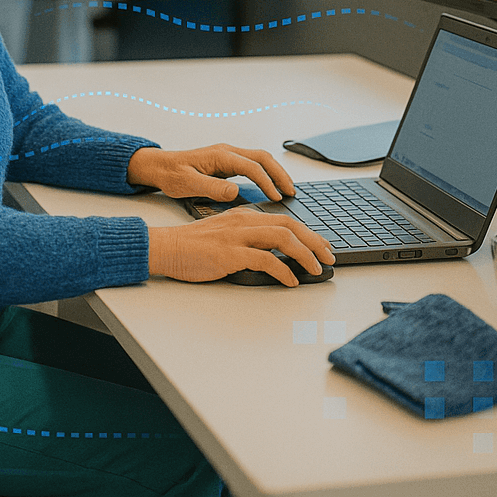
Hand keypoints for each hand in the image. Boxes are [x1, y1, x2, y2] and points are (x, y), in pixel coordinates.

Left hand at [127, 143, 294, 202]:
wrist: (160, 166)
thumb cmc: (171, 174)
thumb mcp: (187, 184)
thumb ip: (211, 188)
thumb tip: (234, 192)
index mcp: (220, 156)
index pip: (251, 166)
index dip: (267, 181)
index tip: (277, 197)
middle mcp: (227, 152)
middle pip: (262, 157)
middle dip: (279, 174)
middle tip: (292, 192)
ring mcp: (228, 156)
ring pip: (260, 159)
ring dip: (275, 173)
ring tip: (287, 190)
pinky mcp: (227, 163)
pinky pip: (253, 165)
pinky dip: (266, 174)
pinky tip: (271, 187)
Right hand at [147, 207, 335, 285]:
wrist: (167, 247)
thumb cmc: (193, 246)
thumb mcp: (225, 235)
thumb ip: (248, 239)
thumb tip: (274, 255)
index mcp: (244, 215)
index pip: (284, 219)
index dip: (308, 233)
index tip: (322, 246)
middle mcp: (244, 221)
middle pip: (290, 226)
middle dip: (315, 242)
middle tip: (329, 257)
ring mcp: (237, 236)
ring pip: (283, 238)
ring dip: (305, 255)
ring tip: (316, 269)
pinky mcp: (230, 253)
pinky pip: (266, 260)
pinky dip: (284, 271)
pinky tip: (290, 281)